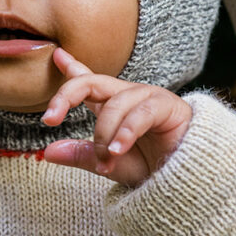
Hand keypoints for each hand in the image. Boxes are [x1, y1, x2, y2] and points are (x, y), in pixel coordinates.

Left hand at [41, 48, 191, 186]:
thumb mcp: (109, 164)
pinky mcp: (168, 106)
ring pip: (114, 105)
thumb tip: (48, 152)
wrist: (187, 180)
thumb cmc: (152, 169)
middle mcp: (128, 97)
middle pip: (92, 82)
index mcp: (113, 107)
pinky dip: (126, 133)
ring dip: (105, 136)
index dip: (72, 68)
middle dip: (67, 95)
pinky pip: (140, 113)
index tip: (56, 54)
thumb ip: (82, 156)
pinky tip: (118, 150)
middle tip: (49, 119)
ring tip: (106, 162)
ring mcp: (148, 98)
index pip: (88, 82)